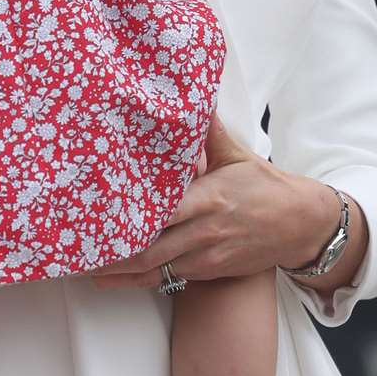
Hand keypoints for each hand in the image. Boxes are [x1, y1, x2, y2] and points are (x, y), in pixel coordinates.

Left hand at [89, 112, 353, 290]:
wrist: (301, 226)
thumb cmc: (266, 186)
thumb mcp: (236, 154)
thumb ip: (208, 131)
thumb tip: (191, 96)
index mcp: (208, 200)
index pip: (161, 213)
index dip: (128, 219)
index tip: (97, 215)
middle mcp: (203, 233)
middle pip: (149, 252)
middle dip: (111, 257)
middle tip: (76, 251)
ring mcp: (205, 258)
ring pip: (154, 270)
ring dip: (119, 271)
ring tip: (82, 266)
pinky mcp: (207, 273)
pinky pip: (167, 278)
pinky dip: (138, 279)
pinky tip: (113, 277)